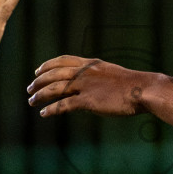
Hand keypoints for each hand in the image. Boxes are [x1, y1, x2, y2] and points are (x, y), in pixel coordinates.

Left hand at [27, 56, 157, 116]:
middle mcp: (84, 72)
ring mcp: (85, 86)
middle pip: (54, 74)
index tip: (38, 70)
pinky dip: (51, 109)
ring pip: (55, 89)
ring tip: (32, 101)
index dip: (47, 65)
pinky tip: (44, 113)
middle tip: (30, 89)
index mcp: (90, 64)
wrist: (142, 90)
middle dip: (39, 81)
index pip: (63, 60)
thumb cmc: (132, 85)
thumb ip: (96, 78)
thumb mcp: (111, 75)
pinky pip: (63, 105)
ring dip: (40, 95)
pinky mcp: (88, 101)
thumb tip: (87, 88)